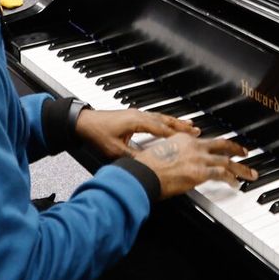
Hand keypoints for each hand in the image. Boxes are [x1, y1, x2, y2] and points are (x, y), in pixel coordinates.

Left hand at [76, 108, 196, 160]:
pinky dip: (165, 120)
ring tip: (189, 124)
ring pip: (160, 117)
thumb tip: (147, 165)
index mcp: (136, 121)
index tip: (190, 139)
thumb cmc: (96, 134)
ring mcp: (135, 114)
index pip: (161, 128)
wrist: (82, 122)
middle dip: (181, 126)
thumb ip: (132, 158)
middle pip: (165, 120)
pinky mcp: (132, 115)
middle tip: (196, 129)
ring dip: (175, 121)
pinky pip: (154, 117)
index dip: (176, 135)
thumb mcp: (115, 151)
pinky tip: (169, 123)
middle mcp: (138, 115)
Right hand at [129, 133, 255, 198]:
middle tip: (245, 152)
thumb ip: (171, 156)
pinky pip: (222, 174)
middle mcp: (193, 145)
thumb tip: (174, 164)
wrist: (142, 174)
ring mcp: (198, 158)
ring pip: (227, 160)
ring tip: (250, 174)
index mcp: (182, 138)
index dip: (214, 145)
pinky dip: (231, 179)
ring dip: (241, 168)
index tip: (219, 148)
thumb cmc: (144, 168)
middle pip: (221, 144)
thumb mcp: (158, 154)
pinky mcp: (200, 172)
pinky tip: (236, 183)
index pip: (204, 140)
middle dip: (236, 148)